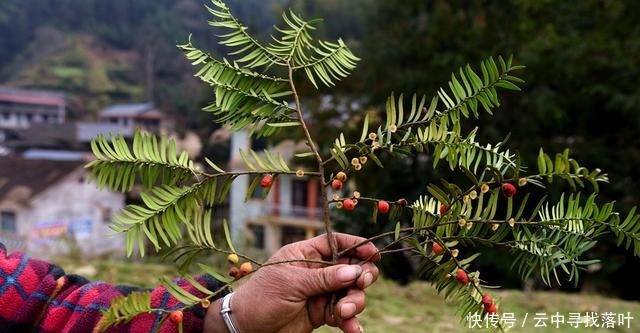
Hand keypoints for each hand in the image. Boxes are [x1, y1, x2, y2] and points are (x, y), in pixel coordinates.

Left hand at [204, 233, 379, 332]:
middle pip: (350, 267)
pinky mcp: (322, 313)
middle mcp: (316, 271)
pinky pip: (344, 314)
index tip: (374, 254)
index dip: (357, 246)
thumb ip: (324, 278)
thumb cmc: (263, 297)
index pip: (336, 242)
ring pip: (351, 292)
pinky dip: (350, 322)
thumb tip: (354, 271)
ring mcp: (320, 292)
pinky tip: (353, 330)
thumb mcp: (292, 283)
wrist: (247, 328)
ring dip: (354, 302)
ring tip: (345, 313)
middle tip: (361, 283)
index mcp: (306, 254)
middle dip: (360, 276)